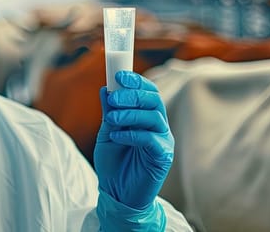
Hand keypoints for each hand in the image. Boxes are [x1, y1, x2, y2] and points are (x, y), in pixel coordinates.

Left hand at [94, 71, 173, 209]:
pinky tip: (118, 137)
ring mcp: (162, 141)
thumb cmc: (113, 164)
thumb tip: (106, 88)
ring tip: (111, 120)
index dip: (136, 81)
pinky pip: (152, 140)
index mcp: (145, 117)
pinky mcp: (163, 157)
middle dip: (132, 95)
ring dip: (130, 114)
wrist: (117, 193)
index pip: (148, 92)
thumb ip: (109, 112)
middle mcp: (158, 126)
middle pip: (153, 101)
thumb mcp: (106, 133)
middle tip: (113, 98)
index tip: (118, 76)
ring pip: (153, 118)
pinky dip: (133, 134)